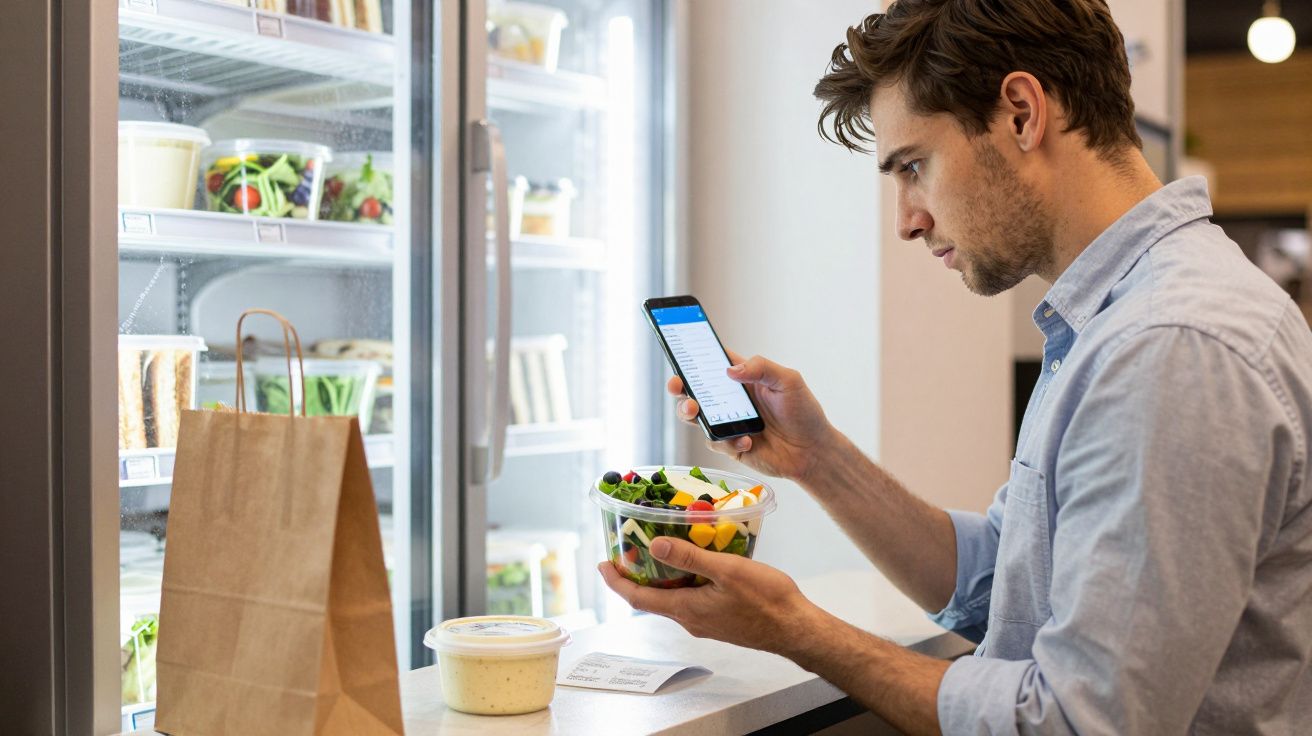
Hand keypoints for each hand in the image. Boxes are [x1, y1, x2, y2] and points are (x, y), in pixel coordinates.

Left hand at [598, 537, 817, 652]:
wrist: (797, 628)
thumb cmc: (767, 601)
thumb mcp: (727, 571)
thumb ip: (690, 558)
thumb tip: (655, 545)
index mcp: (687, 609)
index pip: (638, 598)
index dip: (616, 582)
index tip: (603, 564)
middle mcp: (691, 619)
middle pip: (652, 598)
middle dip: (637, 575)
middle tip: (629, 550)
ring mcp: (706, 621)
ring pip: (673, 597)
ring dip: (662, 576)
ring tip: (660, 549)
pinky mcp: (720, 619)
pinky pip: (691, 598)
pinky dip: (684, 580)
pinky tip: (696, 563)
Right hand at [668, 351, 835, 483]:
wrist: (812, 452)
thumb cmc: (804, 412)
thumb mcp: (789, 381)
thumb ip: (761, 368)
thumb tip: (730, 371)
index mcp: (743, 378)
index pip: (713, 361)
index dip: (694, 355)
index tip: (679, 350)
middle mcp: (730, 399)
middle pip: (694, 389)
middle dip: (679, 386)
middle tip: (677, 385)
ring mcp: (727, 423)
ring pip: (695, 416)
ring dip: (688, 412)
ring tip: (695, 410)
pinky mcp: (729, 445)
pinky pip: (715, 441)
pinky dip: (728, 441)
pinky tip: (748, 441)